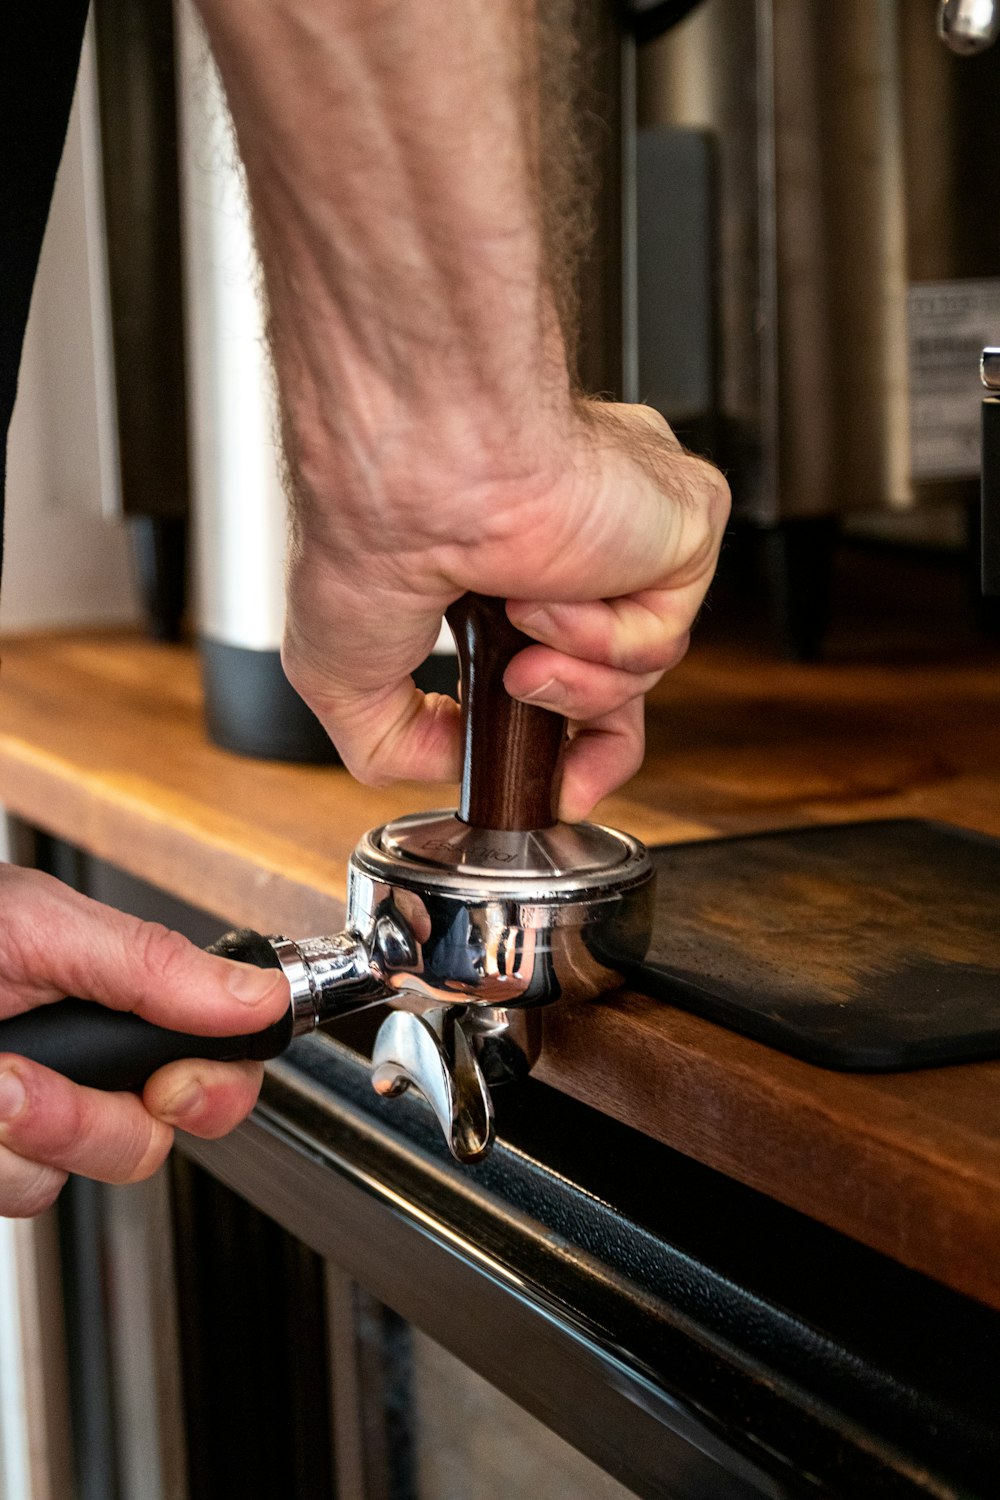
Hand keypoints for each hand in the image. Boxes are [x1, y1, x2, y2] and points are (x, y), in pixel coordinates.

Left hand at [0, 866, 288, 1216]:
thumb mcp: (37, 926)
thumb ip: (150, 964)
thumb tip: (258, 993)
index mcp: (113, 999)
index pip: (216, 1061)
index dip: (213, 1086)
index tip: (173, 1082)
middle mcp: (83, 1066)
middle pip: (156, 1136)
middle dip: (92, 1116)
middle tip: (33, 1084)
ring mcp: (32, 1121)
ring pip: (79, 1174)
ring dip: (24, 1132)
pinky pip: (21, 1193)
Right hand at [282, 400, 728, 820]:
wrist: (421, 479)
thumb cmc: (368, 535)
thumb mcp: (340, 678)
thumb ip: (395, 741)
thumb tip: (456, 765)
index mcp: (505, 558)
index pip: (569, 658)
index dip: (570, 739)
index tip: (558, 789)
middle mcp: (575, 539)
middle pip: (624, 674)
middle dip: (589, 735)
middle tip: (551, 761)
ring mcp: (631, 529)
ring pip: (647, 665)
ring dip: (577, 685)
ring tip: (521, 649)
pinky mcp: (681, 519)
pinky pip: (666, 628)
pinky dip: (605, 639)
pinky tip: (544, 600)